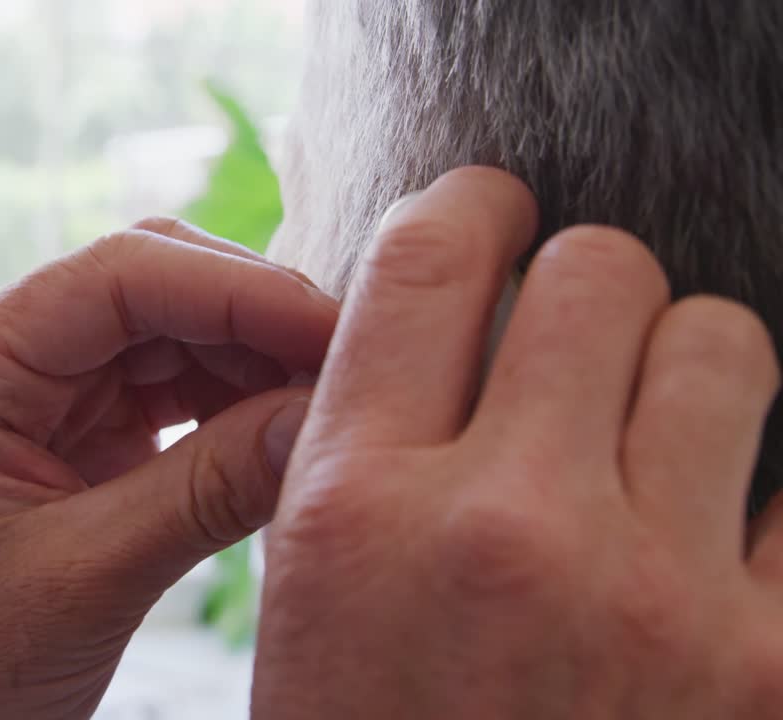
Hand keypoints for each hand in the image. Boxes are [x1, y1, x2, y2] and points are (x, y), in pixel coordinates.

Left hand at [0, 219, 337, 718]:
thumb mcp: (90, 577)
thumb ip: (210, 489)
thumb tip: (324, 418)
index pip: (115, 278)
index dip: (238, 291)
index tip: (332, 329)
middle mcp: (0, 351)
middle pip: (154, 283)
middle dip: (259, 318)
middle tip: (350, 367)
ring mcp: (44, 382)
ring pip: (178, 324)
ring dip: (260, 357)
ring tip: (330, 405)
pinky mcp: (83, 417)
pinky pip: (180, 378)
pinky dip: (243, 396)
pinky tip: (289, 426)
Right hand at [253, 167, 782, 716]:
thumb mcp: (312, 589)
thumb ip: (366, 438)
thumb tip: (450, 304)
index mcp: (356, 504)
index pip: (432, 253)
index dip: (473, 205)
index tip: (495, 214)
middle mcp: (503, 529)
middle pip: (598, 270)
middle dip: (587, 294)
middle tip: (572, 355)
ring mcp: (656, 598)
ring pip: (725, 345)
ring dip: (691, 374)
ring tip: (653, 447)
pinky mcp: (775, 668)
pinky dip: (765, 503)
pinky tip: (714, 551)